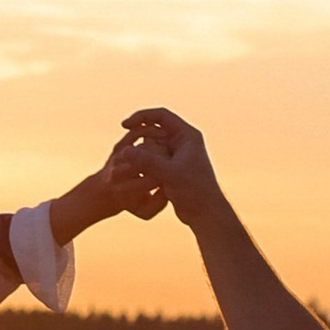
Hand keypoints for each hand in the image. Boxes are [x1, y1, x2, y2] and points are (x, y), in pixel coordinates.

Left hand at [95, 134, 168, 222]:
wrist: (105, 193)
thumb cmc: (132, 204)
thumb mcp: (146, 212)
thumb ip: (160, 202)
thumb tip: (169, 186)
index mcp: (125, 190)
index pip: (151, 179)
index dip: (167, 175)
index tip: (176, 174)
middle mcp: (118, 173)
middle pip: (145, 160)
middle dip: (163, 156)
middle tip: (177, 154)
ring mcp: (116, 159)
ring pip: (141, 145)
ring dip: (158, 142)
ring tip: (172, 142)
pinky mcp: (118, 147)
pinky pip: (135, 133)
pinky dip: (149, 130)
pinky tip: (163, 133)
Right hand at [116, 106, 222, 228]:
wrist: (205, 213)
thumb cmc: (194, 193)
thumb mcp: (169, 175)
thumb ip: (147, 162)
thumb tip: (125, 151)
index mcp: (188, 136)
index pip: (161, 115)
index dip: (141, 116)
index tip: (124, 125)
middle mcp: (184, 142)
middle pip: (156, 129)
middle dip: (139, 137)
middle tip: (125, 151)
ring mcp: (178, 154)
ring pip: (153, 144)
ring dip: (141, 151)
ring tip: (131, 164)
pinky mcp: (173, 167)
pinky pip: (154, 157)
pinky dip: (144, 161)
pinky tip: (135, 172)